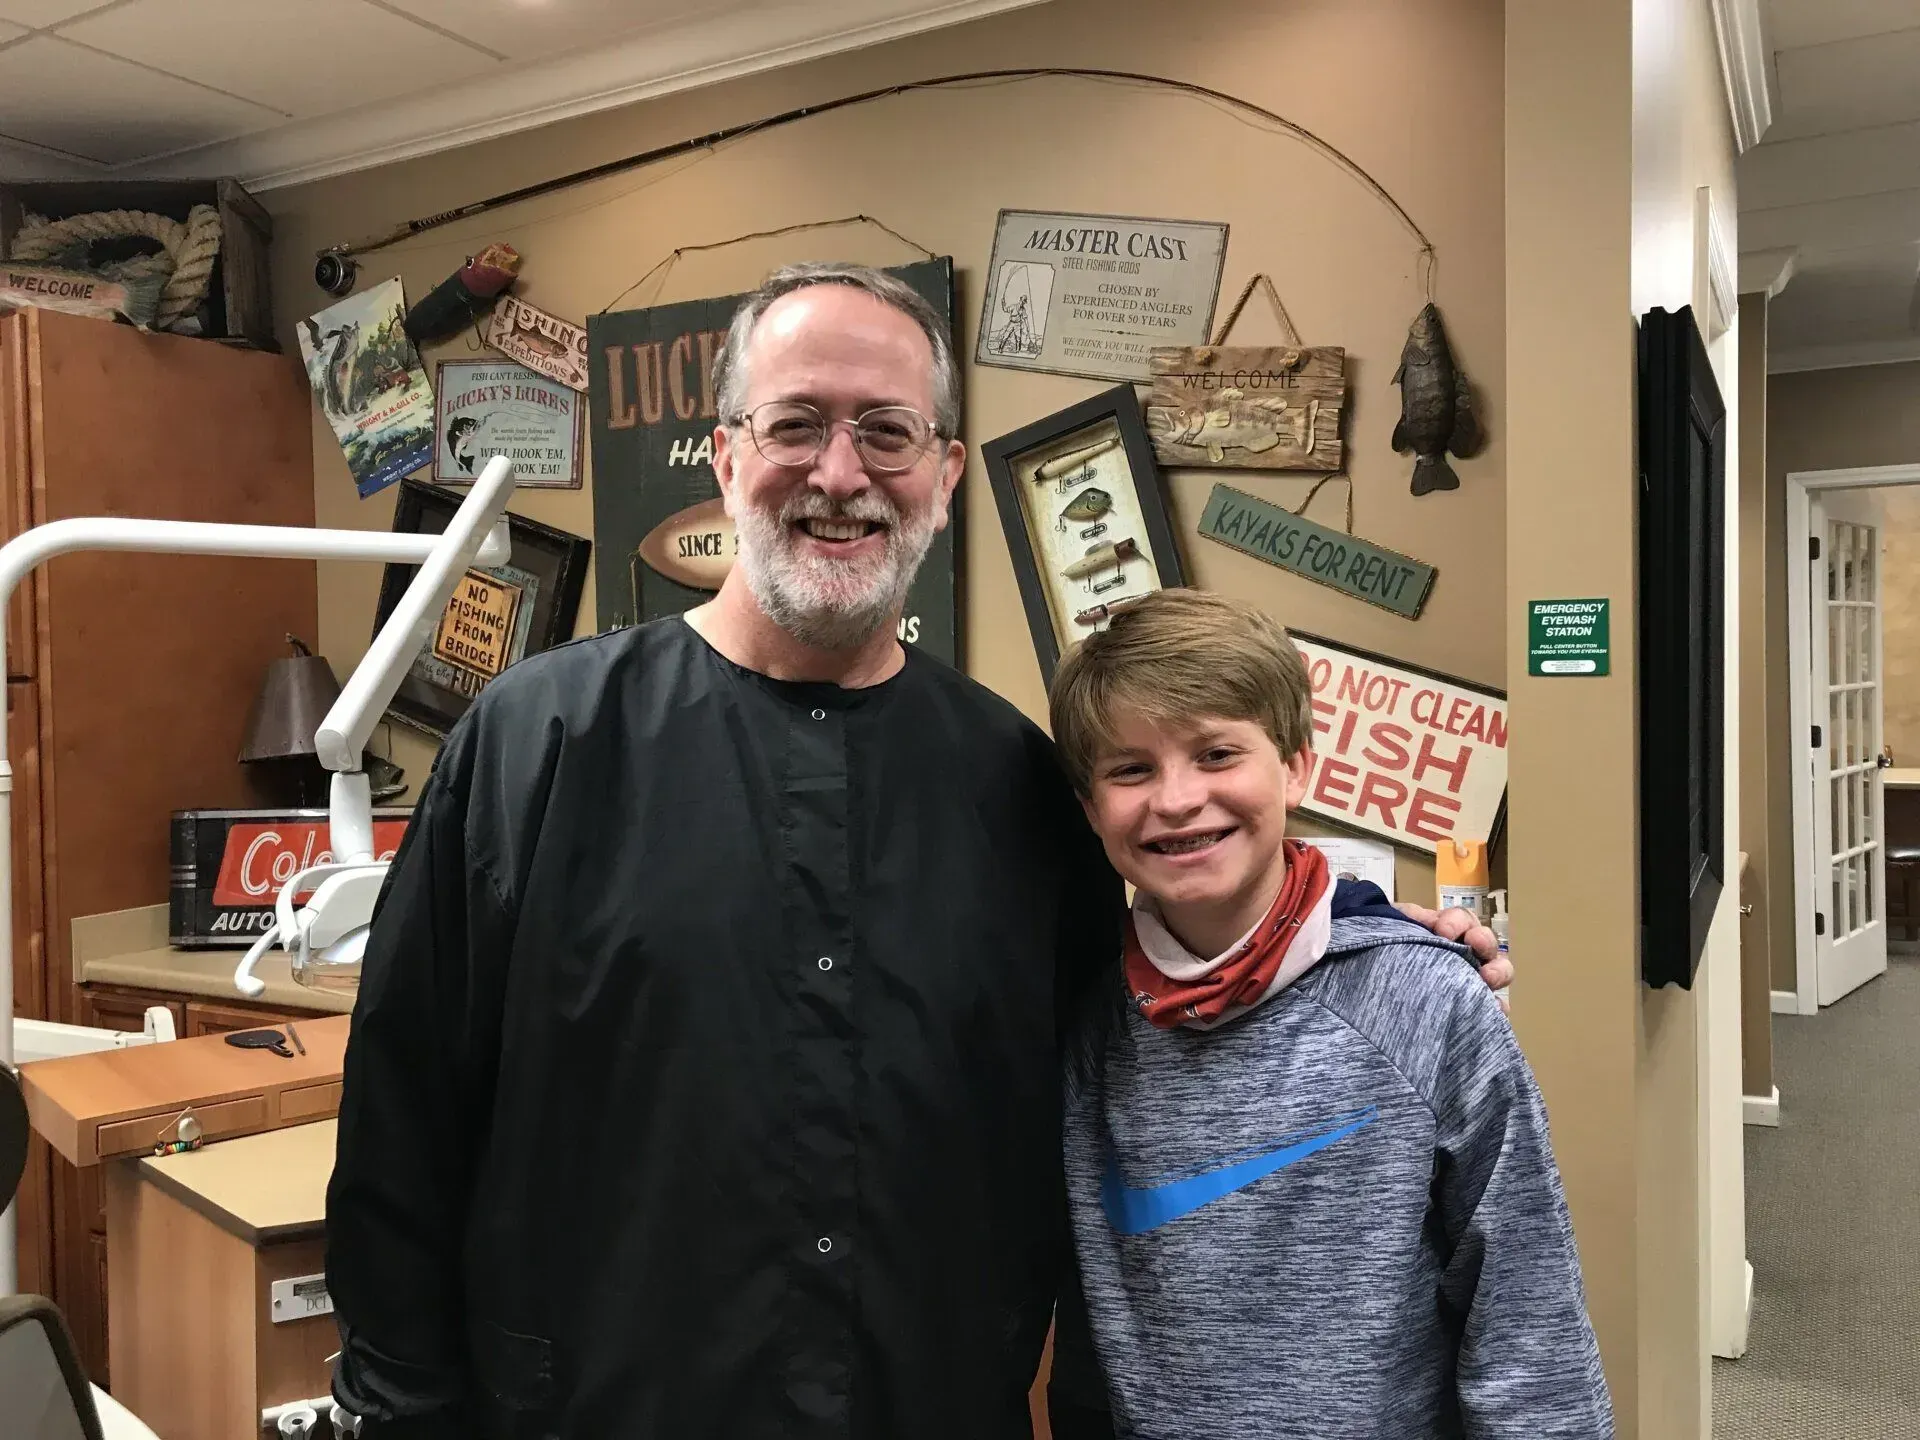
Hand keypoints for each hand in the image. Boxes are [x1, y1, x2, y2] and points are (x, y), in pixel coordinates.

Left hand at [1396, 903, 1511, 1010]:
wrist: (1380, 980)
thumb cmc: (1391, 946)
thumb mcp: (1394, 926)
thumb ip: (1407, 918)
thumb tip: (1423, 919)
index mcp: (1450, 929)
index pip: (1462, 918)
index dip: (1456, 921)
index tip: (1442, 930)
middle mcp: (1468, 951)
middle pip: (1486, 941)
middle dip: (1483, 940)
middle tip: (1474, 943)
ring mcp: (1474, 977)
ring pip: (1500, 970)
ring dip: (1498, 971)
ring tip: (1487, 978)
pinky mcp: (1474, 1004)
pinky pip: (1495, 1006)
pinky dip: (1499, 1007)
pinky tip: (1496, 1009)